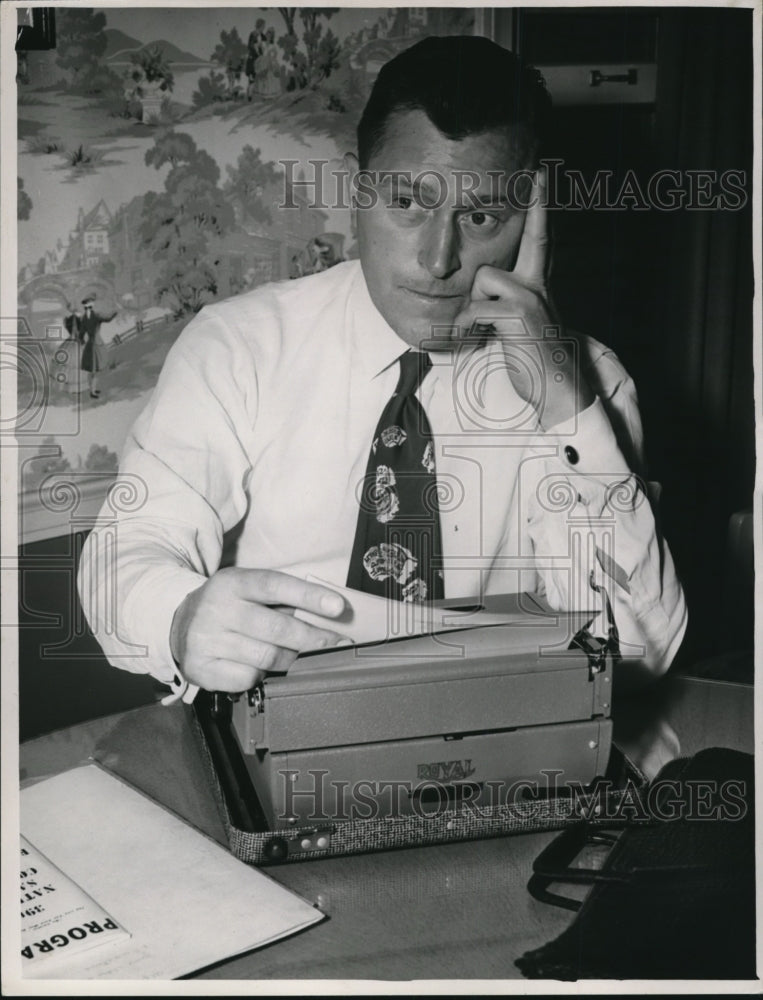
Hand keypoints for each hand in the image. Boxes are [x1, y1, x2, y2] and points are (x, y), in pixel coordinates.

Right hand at [170, 568, 347, 692]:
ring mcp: (206, 640)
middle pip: (276, 628)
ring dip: (290, 658)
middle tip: (336, 642)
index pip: (275, 586)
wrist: (178, 624)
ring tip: (298, 655)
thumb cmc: (228, 605)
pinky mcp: (201, 668)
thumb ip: (281, 597)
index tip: (338, 607)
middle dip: (313, 637)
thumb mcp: (247, 588)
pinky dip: (261, 675)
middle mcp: (217, 609)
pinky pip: (247, 678)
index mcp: (232, 582)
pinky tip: (260, 666)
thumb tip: (329, 613)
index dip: (309, 597)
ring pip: (266, 657)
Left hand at [454, 169, 592, 428]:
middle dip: (513, 243)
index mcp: (538, 286)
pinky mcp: (520, 314)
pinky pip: (476, 309)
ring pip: (483, 280)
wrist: (557, 388)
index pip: (539, 239)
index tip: (539, 173)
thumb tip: (477, 298)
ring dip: (474, 307)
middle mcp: (538, 286)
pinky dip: (469, 326)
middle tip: (530, 199)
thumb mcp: (519, 326)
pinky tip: (479, 341)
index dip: (539, 207)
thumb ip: (504, 304)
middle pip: (511, 252)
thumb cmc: (534, 361)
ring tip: (485, 330)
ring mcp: (531, 297)